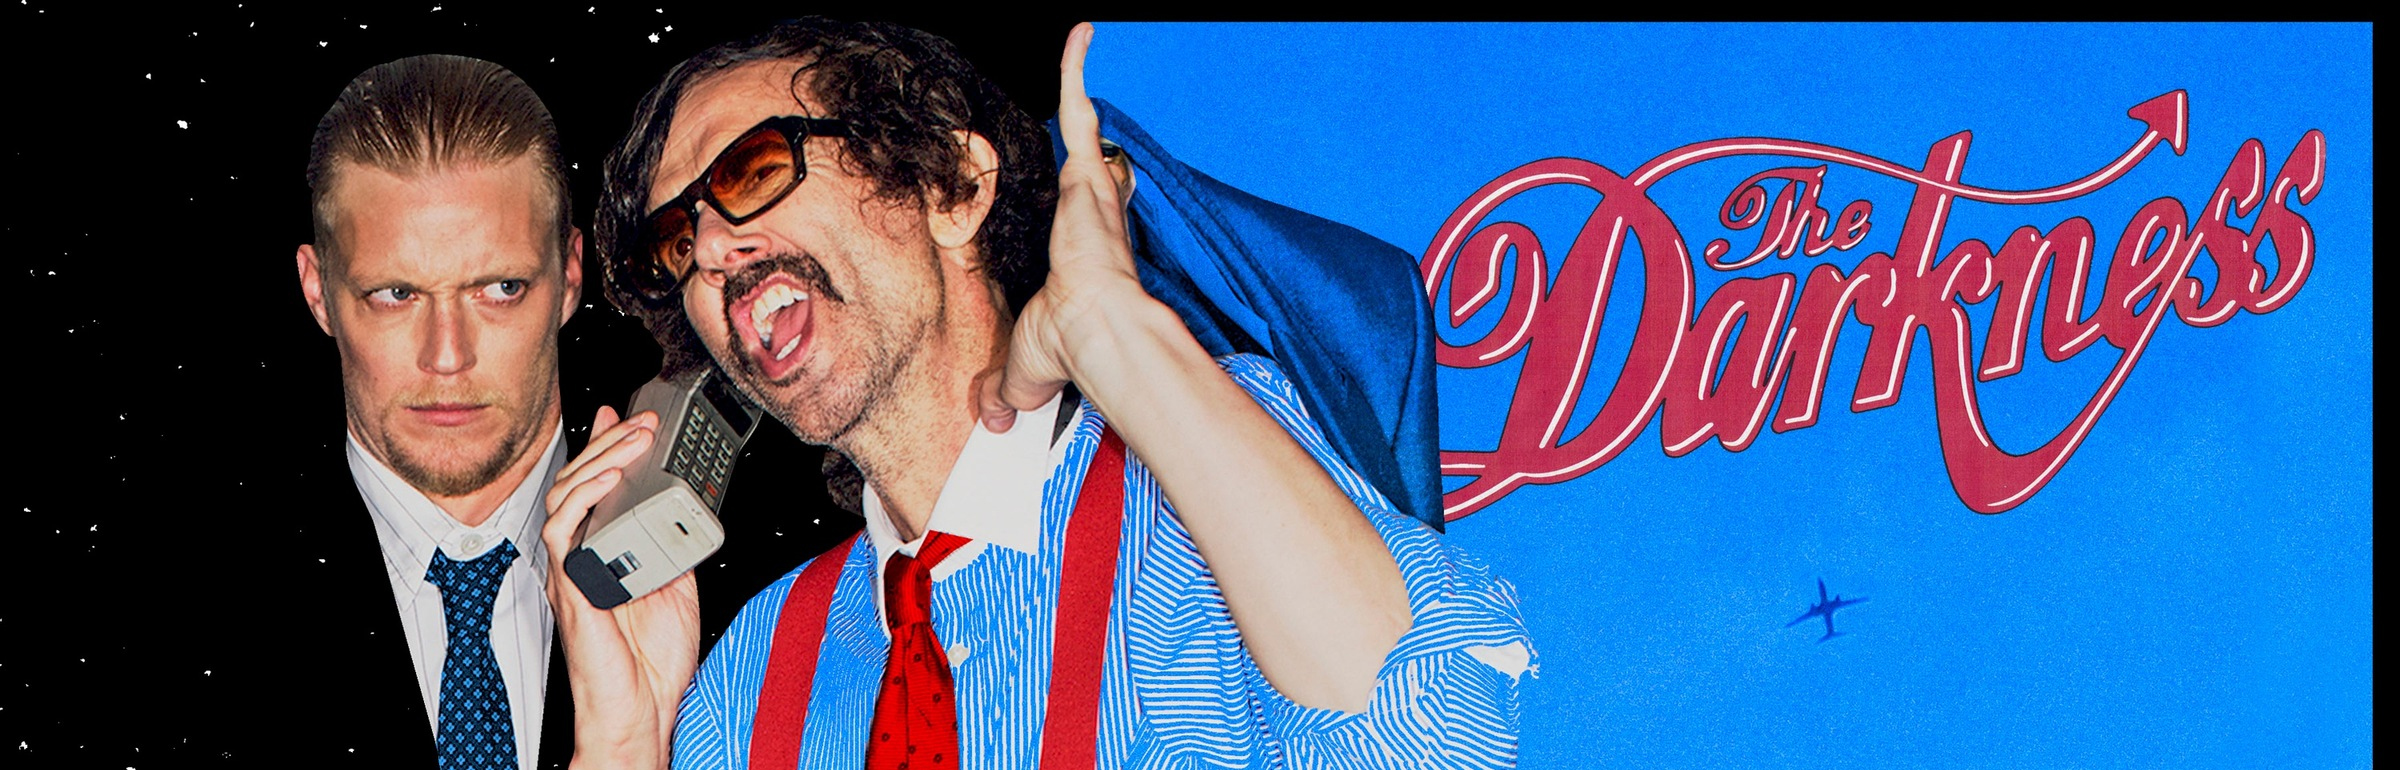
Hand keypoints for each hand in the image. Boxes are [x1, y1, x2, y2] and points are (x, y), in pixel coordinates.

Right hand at [541, 406, 696, 769]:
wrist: (643, 706)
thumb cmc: (653, 659)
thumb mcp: (677, 584)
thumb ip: (674, 544)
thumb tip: (685, 508)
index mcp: (605, 551)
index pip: (596, 487)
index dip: (604, 447)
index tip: (626, 416)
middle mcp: (582, 555)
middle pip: (578, 482)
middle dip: (608, 443)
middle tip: (641, 421)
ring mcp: (573, 568)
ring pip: (565, 495)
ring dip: (599, 460)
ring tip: (634, 439)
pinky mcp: (570, 583)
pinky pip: (562, 529)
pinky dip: (583, 495)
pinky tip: (609, 476)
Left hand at [977, 22, 1150, 431]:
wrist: (1095, 335)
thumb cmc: (1070, 350)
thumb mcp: (1024, 372)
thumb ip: (1007, 393)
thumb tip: (995, 424)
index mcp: (1083, 256)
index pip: (1083, 218)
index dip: (1083, 203)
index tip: (1084, 193)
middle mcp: (1093, 217)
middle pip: (1087, 165)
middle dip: (1084, 137)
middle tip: (1081, 100)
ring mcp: (1091, 193)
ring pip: (1083, 125)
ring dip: (1079, 86)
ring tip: (1079, 44)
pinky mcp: (1086, 175)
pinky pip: (1079, 109)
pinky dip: (1077, 68)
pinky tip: (1079, 34)